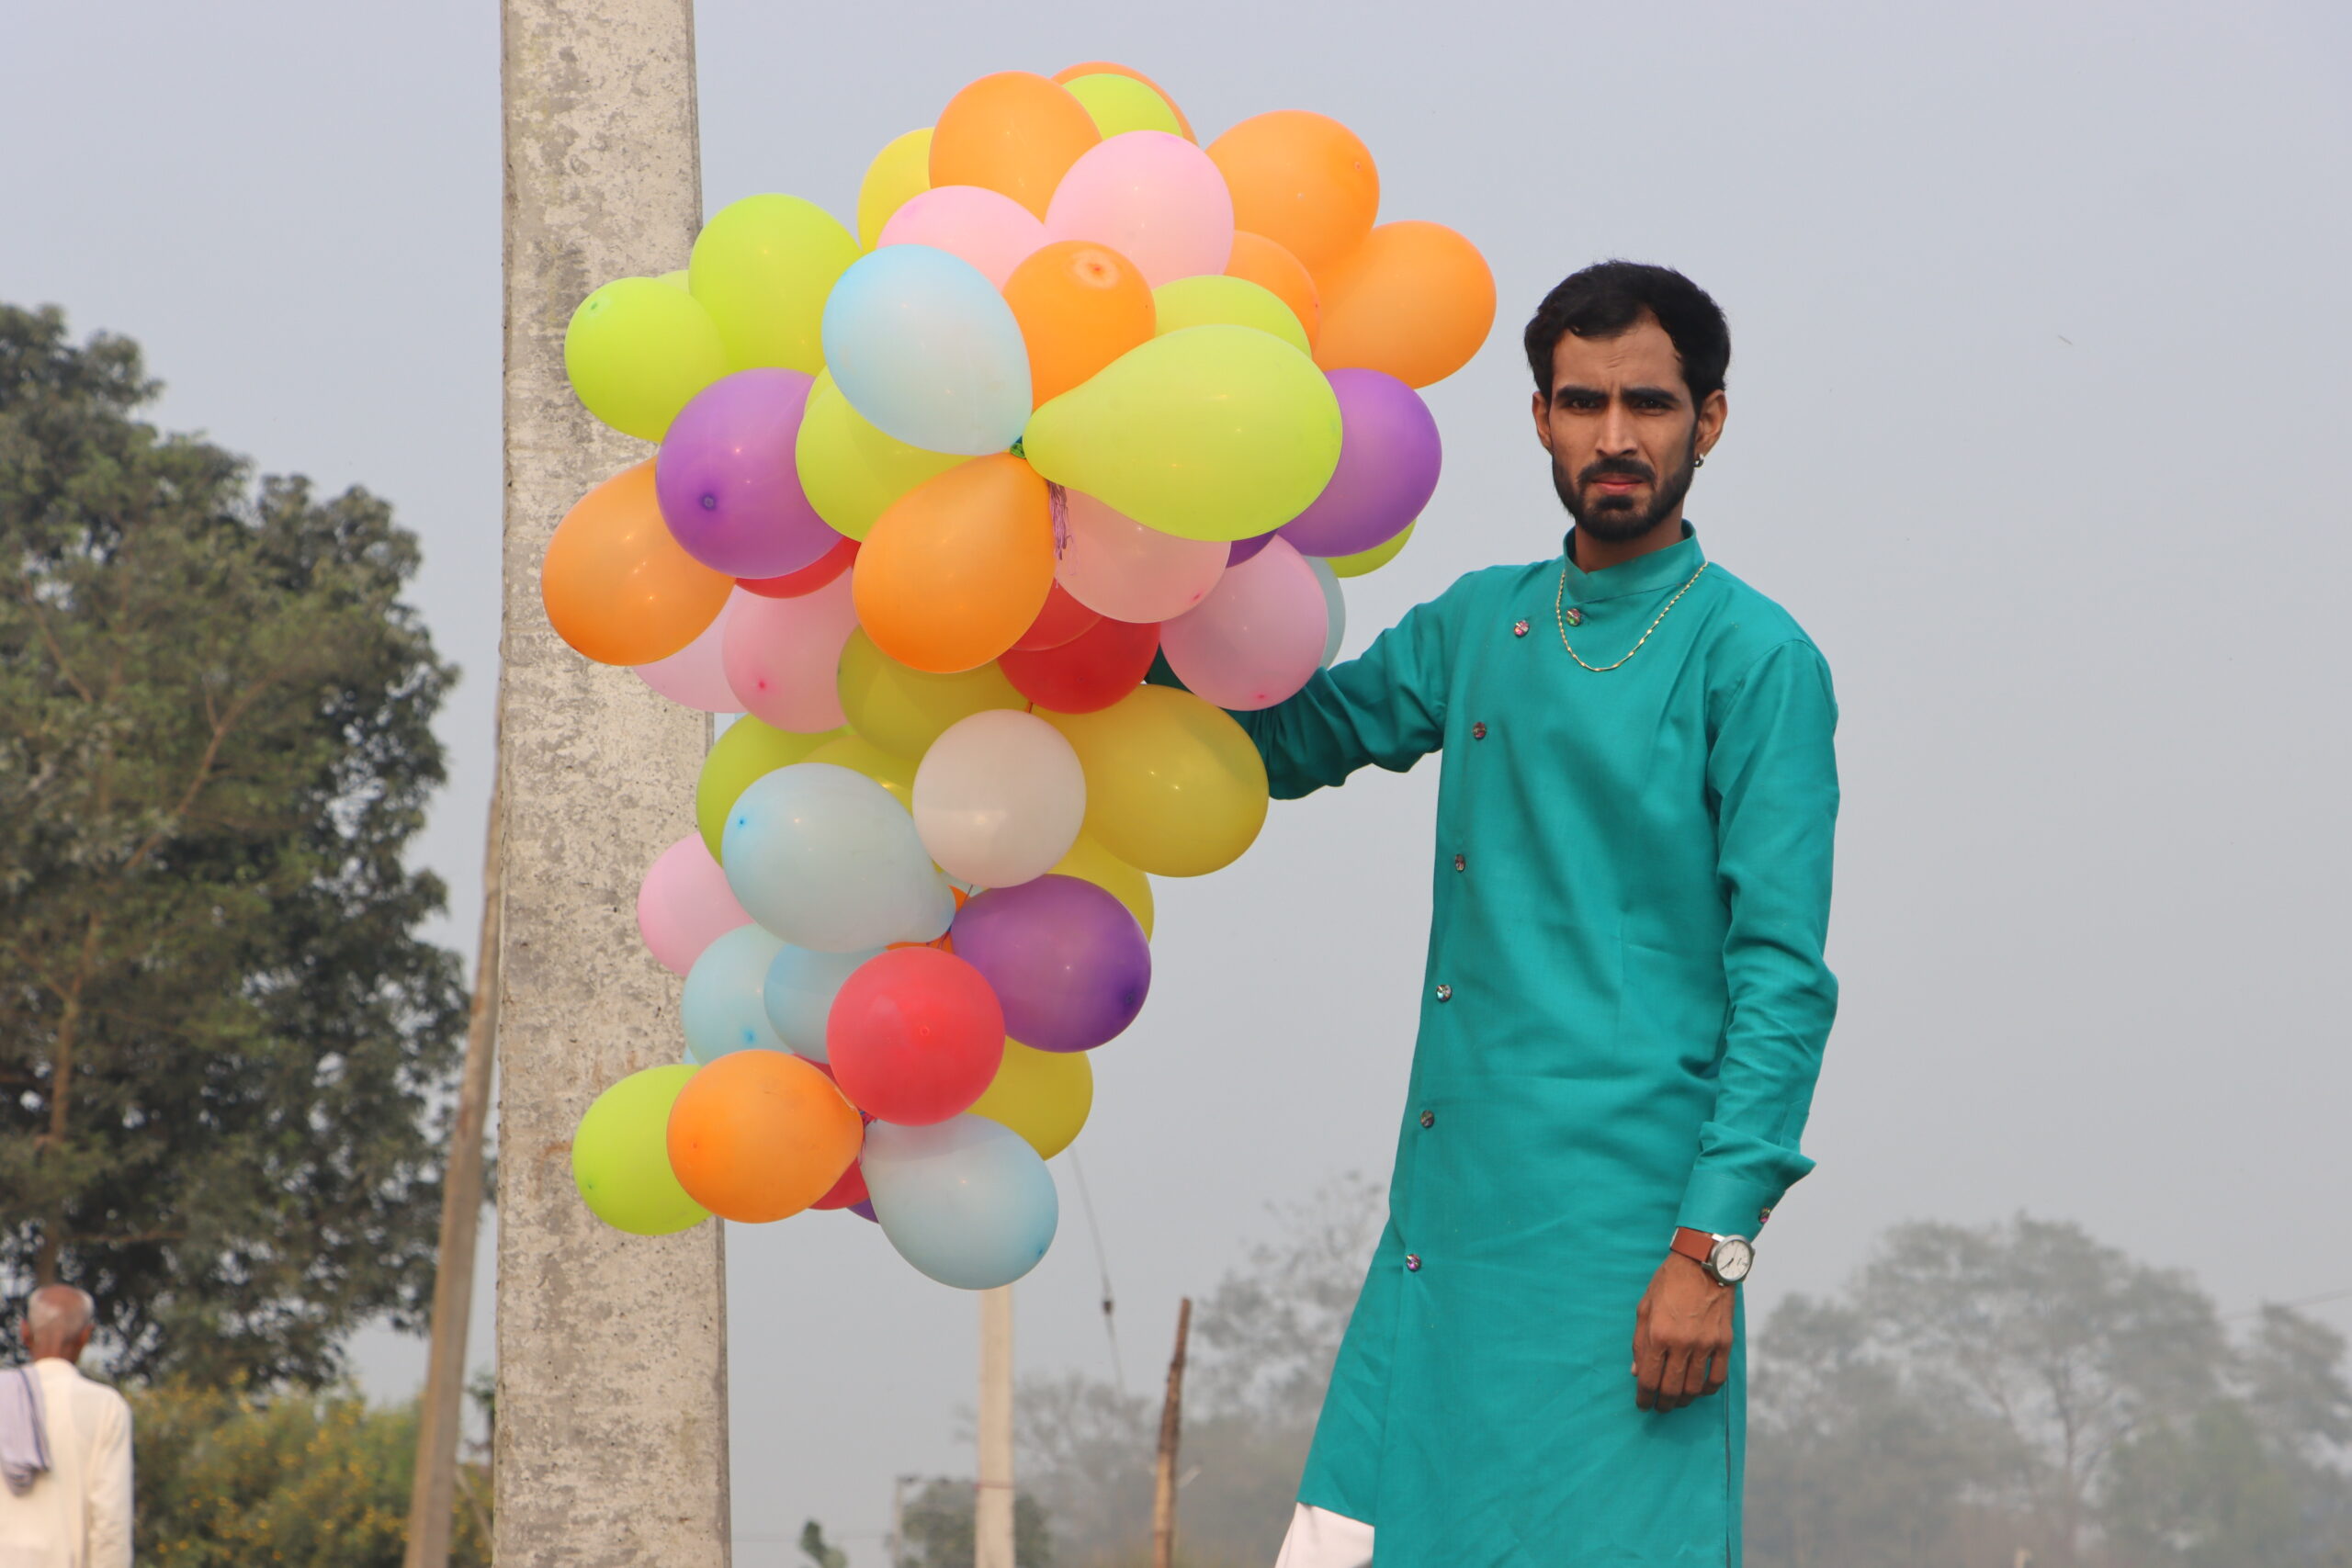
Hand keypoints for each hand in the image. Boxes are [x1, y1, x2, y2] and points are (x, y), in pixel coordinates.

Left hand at [1632, 1252, 1734, 1411]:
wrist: (1703, 1263)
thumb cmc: (1668, 1283)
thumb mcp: (1644, 1308)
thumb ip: (1639, 1342)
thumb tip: (1637, 1372)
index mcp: (1657, 1334)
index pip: (1648, 1378)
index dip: (1644, 1396)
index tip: (1642, 1403)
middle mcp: (1681, 1343)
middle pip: (1670, 1388)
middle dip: (1662, 1403)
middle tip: (1659, 1407)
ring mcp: (1705, 1344)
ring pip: (1694, 1387)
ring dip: (1683, 1399)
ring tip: (1677, 1400)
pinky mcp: (1724, 1343)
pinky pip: (1717, 1378)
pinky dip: (1707, 1390)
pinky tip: (1699, 1390)